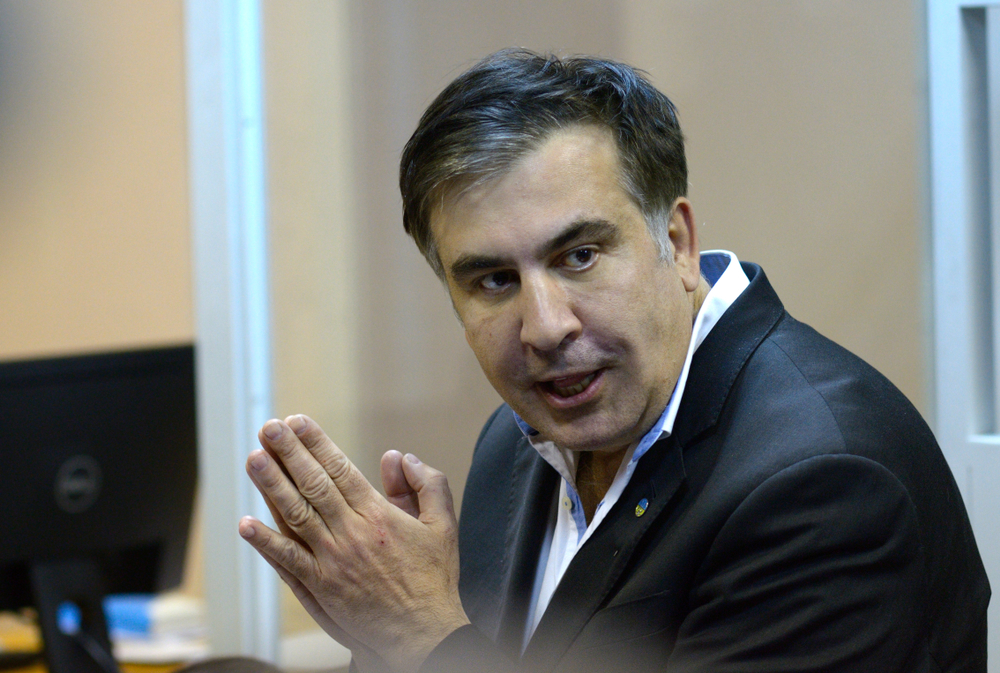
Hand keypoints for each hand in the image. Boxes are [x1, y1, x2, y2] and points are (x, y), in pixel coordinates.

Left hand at [238, 415, 469, 672]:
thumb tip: (398, 457)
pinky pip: (287, 561)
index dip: (316, 443)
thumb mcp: (443, 525)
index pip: (339, 469)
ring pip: (295, 515)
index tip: (297, 422)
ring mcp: (332, 561)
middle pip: (313, 485)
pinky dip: (266, 542)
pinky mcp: (321, 588)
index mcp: (378, 515)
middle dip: (288, 453)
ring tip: (254, 460)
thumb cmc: (434, 579)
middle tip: (268, 429)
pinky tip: (246, 524)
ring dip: (271, 486)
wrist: (424, 633)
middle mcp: (351, 533)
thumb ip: (426, 485)